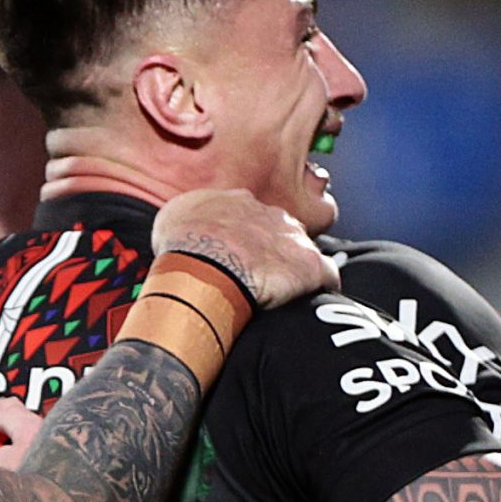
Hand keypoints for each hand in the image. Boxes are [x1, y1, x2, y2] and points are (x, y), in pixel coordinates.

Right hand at [152, 189, 340, 308]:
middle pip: (281, 230)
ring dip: (295, 267)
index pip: (251, 215)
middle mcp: (271, 214)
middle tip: (258, 274)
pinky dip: (322, 285)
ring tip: (283, 290)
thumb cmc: (184, 244)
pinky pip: (327, 274)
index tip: (237, 254)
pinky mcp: (311, 266)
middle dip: (274, 249)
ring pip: (303, 250)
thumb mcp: (173, 217)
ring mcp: (294, 238)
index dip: (246, 237)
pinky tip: (313, 298)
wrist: (204, 265)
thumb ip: (188, 217)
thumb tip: (186, 224)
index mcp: (240, 203)